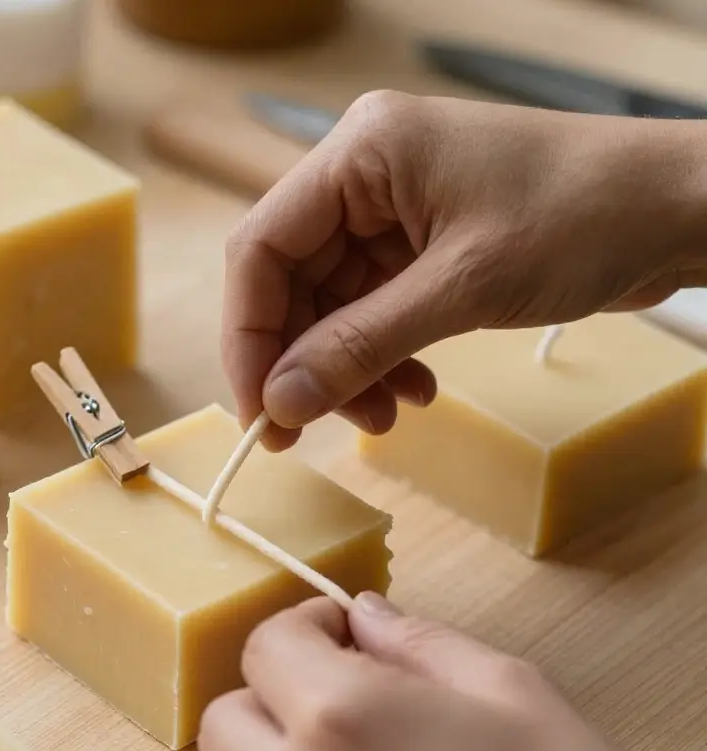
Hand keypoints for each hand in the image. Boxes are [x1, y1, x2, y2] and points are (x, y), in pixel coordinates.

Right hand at [221, 92, 706, 450]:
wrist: (680, 208)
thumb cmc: (585, 216)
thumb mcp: (463, 287)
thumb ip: (362, 346)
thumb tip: (282, 401)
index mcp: (361, 154)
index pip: (262, 249)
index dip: (250, 336)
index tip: (261, 408)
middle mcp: (366, 178)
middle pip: (292, 284)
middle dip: (303, 363)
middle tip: (307, 432)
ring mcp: (394, 214)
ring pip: (332, 308)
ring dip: (347, 371)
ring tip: (385, 417)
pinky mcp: (423, 248)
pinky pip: (374, 314)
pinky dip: (383, 360)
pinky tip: (415, 390)